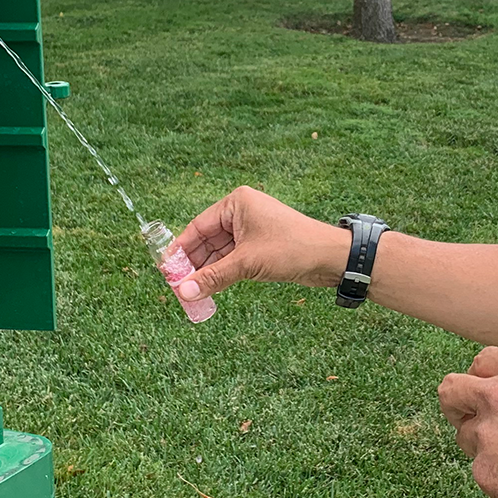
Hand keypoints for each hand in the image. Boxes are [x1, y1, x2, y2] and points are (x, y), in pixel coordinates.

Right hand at [172, 186, 351, 299]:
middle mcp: (241, 213)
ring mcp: (251, 230)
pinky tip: (208, 289)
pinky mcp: (259, 247)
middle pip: (206, 241)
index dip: (181, 250)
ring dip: (207, 272)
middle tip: (176, 287)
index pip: (198, 226)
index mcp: (236, 203)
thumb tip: (183, 292)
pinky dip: (221, 274)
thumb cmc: (292, 248)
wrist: (331, 257)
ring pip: (219, 253)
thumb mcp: (248, 263)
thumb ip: (214, 277)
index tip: (166, 270)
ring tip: (189, 294)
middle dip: (193, 264)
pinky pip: (232, 260)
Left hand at [438, 346, 497, 497]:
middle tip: (467, 418)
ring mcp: (486, 434)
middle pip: (451, 391)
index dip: (481, 379)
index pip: (482, 362)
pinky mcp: (484, 472)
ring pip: (466, 436)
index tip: (485, 392)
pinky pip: (482, 472)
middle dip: (456, 404)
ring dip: (483, 446)